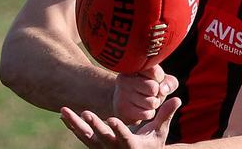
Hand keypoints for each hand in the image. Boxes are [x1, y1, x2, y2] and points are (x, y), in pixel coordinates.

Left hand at [61, 97, 181, 147]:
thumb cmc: (152, 145)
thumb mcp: (160, 133)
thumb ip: (166, 115)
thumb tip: (178, 98)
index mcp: (132, 147)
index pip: (125, 138)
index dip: (118, 130)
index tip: (112, 120)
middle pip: (102, 137)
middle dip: (94, 125)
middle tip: (86, 113)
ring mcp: (103, 148)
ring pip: (87, 137)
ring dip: (76, 124)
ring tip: (65, 111)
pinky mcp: (95, 146)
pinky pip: (81, 136)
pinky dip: (72, 126)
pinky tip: (63, 115)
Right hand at [113, 65, 178, 124]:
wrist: (126, 101)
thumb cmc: (148, 87)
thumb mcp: (161, 81)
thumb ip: (169, 82)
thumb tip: (163, 90)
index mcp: (134, 66)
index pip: (155, 72)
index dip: (159, 78)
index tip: (154, 79)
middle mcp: (125, 78)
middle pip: (153, 88)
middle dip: (157, 93)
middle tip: (150, 92)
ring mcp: (122, 94)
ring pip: (152, 103)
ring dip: (154, 104)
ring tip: (145, 100)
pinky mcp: (123, 109)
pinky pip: (147, 114)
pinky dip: (149, 113)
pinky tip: (141, 108)